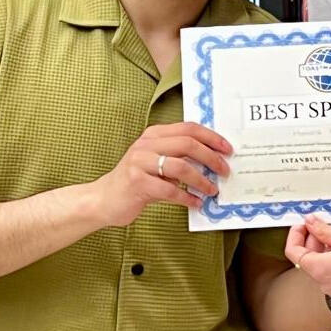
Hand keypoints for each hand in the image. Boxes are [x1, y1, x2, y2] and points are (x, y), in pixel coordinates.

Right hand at [90, 122, 230, 226]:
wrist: (103, 199)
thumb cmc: (136, 180)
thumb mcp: (156, 161)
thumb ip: (178, 156)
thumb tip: (213, 160)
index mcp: (154, 134)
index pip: (189, 128)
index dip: (211, 137)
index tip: (227, 149)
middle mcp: (146, 144)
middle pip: (188, 144)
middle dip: (211, 158)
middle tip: (224, 171)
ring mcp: (139, 162)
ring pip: (181, 167)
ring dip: (202, 180)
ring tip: (212, 190)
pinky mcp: (136, 183)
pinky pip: (169, 190)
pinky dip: (187, 197)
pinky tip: (195, 203)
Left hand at [286, 216, 330, 310]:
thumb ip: (323, 230)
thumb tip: (311, 223)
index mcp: (321, 269)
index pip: (294, 253)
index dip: (295, 236)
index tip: (302, 226)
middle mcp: (327, 285)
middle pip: (309, 262)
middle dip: (312, 242)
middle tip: (321, 228)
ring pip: (324, 270)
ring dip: (326, 253)